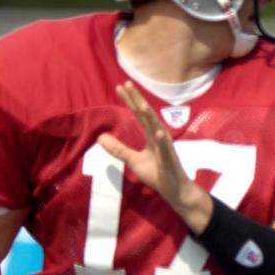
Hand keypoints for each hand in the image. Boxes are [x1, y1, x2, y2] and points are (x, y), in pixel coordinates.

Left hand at [97, 82, 212, 232]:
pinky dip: (162, 140)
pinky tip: (158, 131)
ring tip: (141, 103)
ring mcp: (166, 148)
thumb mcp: (134, 160)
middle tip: (127, 84)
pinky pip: (165, 149)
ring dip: (150, 116)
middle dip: (138, 100)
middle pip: (147, 115)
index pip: (140, 115)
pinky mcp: (169, 160)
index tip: (120, 87)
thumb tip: (100, 137)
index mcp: (152, 135)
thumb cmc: (157, 173)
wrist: (175, 190)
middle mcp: (160, 136)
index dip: (130, 101)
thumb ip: (119, 149)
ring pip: (157, 128)